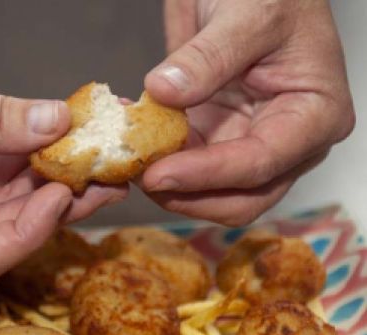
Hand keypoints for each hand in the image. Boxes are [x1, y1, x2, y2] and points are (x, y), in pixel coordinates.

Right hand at [0, 28, 126, 286]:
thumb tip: (55, 123)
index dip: (22, 237)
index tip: (59, 199)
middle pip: (1, 235)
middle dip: (55, 208)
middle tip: (104, 181)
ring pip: (7, 206)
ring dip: (53, 185)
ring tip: (99, 166)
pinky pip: (0, 178)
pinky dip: (31, 164)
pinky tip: (65, 147)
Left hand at [141, 0, 354, 225]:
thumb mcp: (248, 14)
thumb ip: (207, 58)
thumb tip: (164, 92)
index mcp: (315, 116)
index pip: (260, 163)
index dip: (207, 175)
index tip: (158, 175)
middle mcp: (290, 144)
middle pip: (242, 200)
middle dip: (191, 196)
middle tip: (144, 178)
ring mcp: (254, 148)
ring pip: (214, 195)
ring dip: (173, 188)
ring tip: (136, 161)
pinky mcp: (222, 144)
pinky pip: (193, 171)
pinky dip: (165, 166)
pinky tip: (139, 147)